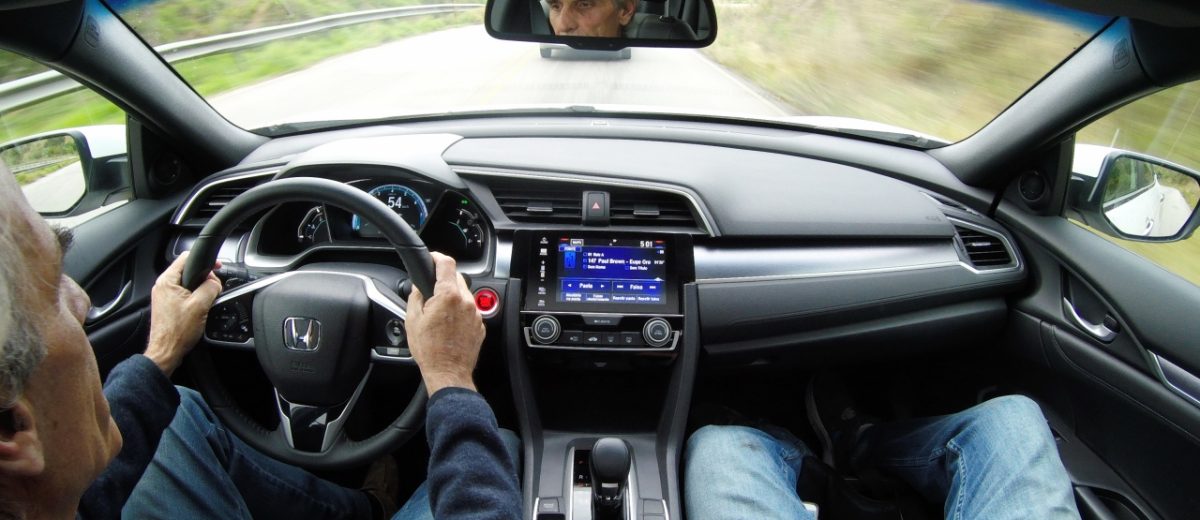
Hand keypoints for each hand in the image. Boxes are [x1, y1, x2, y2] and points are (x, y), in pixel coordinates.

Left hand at [145, 253, 221, 376]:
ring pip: (187, 284)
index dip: (205, 261)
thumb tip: (215, 282)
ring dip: (201, 289)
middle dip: (205, 278)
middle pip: (188, 271)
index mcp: (167, 281)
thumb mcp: (200, 306)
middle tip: (214, 288)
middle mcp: (163, 286)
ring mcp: (164, 296)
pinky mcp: (168, 306)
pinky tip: (201, 307)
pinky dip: (195, 297)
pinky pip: (184, 295)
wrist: (166, 352)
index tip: (217, 267)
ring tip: (208, 300)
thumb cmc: (177, 332)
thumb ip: (210, 288)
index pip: (186, 258)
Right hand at [406, 252, 484, 394]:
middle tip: (431, 292)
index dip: (438, 257)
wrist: (448, 372)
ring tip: (439, 313)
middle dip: (444, 280)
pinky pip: (469, 310)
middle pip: (457, 278)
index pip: (447, 264)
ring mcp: (475, 313)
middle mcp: (466, 301)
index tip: (433, 257)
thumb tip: (418, 286)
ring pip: (464, 294)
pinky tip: (449, 324)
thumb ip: (416, 296)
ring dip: (452, 297)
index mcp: (449, 296)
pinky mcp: (480, 325)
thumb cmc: (430, 350)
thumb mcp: (412, 319)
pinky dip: (460, 311)